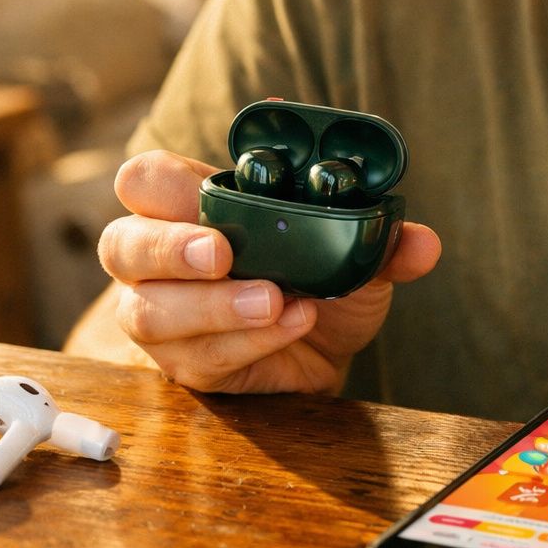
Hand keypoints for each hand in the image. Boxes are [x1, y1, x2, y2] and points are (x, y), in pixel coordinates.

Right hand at [97, 150, 441, 393]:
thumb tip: (424, 244)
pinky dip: (249, 341)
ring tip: (272, 299)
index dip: (163, 184)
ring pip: (152, 311)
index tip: (207, 193)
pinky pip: (199, 358)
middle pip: (123, 245)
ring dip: (215, 305)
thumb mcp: (357, 253)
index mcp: (191, 206)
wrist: (323, 350)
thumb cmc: (318, 280)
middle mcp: (162, 260)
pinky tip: (290, 325)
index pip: (145, 182)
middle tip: (222, 254)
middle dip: (169, 248)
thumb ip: (383, 241)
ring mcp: (166, 317)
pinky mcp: (187, 366)